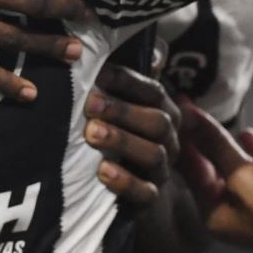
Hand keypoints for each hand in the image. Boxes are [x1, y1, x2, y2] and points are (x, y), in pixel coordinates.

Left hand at [83, 63, 181, 209]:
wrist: (136, 194)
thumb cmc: (120, 139)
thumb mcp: (118, 114)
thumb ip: (110, 89)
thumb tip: (83, 53)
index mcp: (163, 112)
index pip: (152, 91)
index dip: (126, 81)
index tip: (96, 73)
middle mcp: (169, 139)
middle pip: (157, 121)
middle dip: (123, 111)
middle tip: (89, 104)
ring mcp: (163, 170)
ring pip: (153, 154)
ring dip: (122, 141)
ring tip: (92, 133)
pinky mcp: (151, 199)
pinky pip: (145, 192)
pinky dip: (125, 181)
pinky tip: (102, 172)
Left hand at [178, 100, 252, 252]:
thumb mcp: (239, 173)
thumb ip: (215, 145)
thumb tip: (190, 118)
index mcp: (214, 216)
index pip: (190, 171)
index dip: (183, 140)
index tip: (177, 114)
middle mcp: (233, 216)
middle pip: (211, 170)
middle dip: (203, 141)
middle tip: (191, 112)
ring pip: (236, 169)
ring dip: (226, 146)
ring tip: (213, 121)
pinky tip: (250, 134)